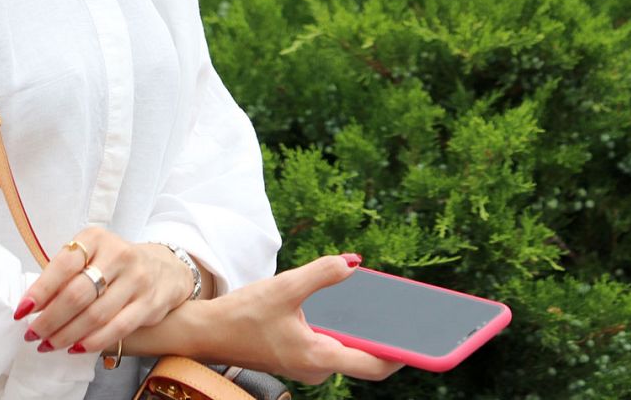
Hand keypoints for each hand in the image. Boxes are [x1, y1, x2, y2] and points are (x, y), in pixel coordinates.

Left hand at [15, 227, 191, 353]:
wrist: (163, 269)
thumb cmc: (112, 265)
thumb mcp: (89, 256)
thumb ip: (64, 275)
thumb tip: (32, 306)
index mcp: (96, 238)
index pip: (64, 265)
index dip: (41, 290)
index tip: (22, 310)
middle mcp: (119, 255)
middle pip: (78, 294)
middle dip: (50, 319)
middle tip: (32, 334)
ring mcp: (137, 280)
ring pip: (96, 315)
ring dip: (67, 334)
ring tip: (48, 344)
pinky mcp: (149, 304)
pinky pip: (117, 328)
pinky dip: (93, 342)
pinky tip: (76, 348)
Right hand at [158, 254, 402, 383]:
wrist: (205, 333)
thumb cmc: (240, 315)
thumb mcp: (284, 287)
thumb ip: (321, 273)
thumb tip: (354, 264)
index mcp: (318, 356)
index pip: (373, 365)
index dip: (402, 355)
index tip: (425, 343)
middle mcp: (317, 367)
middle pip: (366, 359)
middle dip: (388, 339)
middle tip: (413, 318)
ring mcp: (308, 365)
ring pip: (349, 352)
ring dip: (365, 334)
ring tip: (390, 309)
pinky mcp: (299, 357)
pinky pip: (333, 346)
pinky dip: (346, 331)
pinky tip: (352, 308)